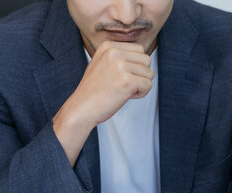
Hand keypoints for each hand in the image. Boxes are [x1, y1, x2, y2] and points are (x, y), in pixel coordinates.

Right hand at [53, 41, 153, 165]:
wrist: (81, 108)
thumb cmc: (94, 90)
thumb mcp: (102, 64)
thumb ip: (119, 57)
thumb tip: (142, 56)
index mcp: (108, 46)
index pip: (139, 50)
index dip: (135, 65)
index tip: (121, 76)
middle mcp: (114, 52)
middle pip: (146, 60)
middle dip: (141, 75)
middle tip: (124, 84)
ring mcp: (120, 65)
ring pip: (149, 73)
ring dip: (141, 85)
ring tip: (123, 90)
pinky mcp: (127, 80)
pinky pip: (148, 85)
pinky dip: (141, 93)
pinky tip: (125, 96)